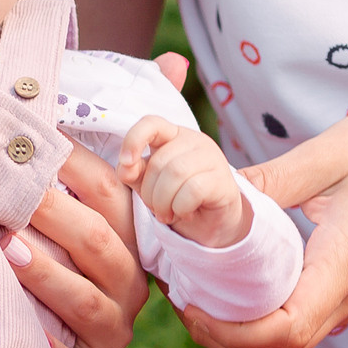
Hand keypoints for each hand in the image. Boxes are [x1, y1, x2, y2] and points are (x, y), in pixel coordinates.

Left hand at [7, 146, 148, 347]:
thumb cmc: (54, 272)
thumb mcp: (67, 231)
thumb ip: (61, 186)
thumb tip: (68, 109)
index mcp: (127, 243)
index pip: (110, 194)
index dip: (75, 163)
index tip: (35, 138)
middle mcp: (129, 286)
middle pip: (98, 243)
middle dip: (53, 213)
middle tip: (8, 191)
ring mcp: (113, 332)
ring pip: (85, 300)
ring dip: (44, 273)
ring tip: (4, 247)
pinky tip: (21, 328)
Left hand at [117, 116, 250, 247]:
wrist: (211, 224)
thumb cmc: (177, 199)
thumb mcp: (148, 184)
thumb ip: (133, 172)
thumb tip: (125, 167)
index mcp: (172, 135)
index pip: (151, 123)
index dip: (133, 140)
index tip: (125, 163)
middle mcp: (194, 140)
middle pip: (159, 161)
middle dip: (149, 192)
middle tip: (155, 209)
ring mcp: (211, 157)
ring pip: (176, 173)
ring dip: (163, 202)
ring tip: (167, 214)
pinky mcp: (222, 179)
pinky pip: (193, 190)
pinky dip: (181, 208)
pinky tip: (184, 213)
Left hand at [180, 103, 347, 347]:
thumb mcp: (332, 153)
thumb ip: (271, 180)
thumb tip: (210, 194)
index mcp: (345, 264)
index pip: (284, 330)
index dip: (229, 330)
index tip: (189, 302)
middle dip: (222, 336)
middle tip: (180, 295)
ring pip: (292, 340)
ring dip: (241, 328)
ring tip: (200, 289)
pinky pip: (306, 319)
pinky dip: (265, 314)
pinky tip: (239, 280)